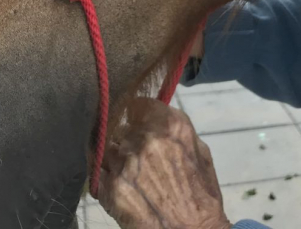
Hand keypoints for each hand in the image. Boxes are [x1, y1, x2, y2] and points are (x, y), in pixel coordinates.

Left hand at [98, 98, 230, 228]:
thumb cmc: (202, 196)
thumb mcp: (201, 153)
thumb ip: (178, 130)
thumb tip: (157, 115)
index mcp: (171, 127)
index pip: (137, 104)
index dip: (135, 113)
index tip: (133, 119)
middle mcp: (145, 139)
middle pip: (120, 126)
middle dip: (126, 137)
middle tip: (136, 153)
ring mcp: (125, 163)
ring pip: (107, 147)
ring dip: (114, 155)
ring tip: (128, 171)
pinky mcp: (110, 187)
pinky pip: (98, 171)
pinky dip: (105, 174)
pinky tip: (118, 183)